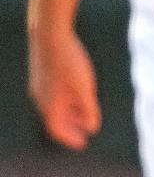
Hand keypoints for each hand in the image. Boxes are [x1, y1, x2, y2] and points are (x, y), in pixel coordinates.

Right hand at [27, 26, 99, 149]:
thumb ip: (88, 109)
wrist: (49, 33)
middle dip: (70, 128)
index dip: (70, 138)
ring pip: (52, 107)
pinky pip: (51, 95)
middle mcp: (40, 97)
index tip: (82, 143)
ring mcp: (39, 85)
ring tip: (82, 116)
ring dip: (68, 114)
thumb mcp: (84, 88)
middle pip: (54, 120)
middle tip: (83, 133)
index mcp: (50, 104)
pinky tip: (75, 94)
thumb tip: (90, 128)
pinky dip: (64, 102)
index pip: (57, 130)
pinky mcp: (41, 74)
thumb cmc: (69, 61)